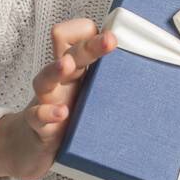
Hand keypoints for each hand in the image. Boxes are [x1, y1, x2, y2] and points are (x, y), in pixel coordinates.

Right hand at [0, 18, 117, 179]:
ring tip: (67, 65)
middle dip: (89, 44)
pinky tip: (61, 114)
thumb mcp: (89, 93)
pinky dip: (47, 114)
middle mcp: (61, 81)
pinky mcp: (38, 126)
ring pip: (45, 78)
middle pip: (69, 52)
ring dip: (55, 69)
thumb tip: (149, 72)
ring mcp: (47, 101)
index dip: (90, 32)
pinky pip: (37, 116)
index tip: (114, 35)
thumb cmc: (66, 115)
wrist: (30, 147)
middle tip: (110, 40)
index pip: (76, 37)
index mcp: (76, 70)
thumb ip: (109, 79)